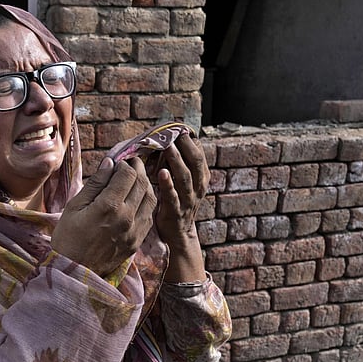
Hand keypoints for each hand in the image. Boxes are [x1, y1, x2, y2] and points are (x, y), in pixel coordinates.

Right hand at [51, 157, 156, 275]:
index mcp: (109, 206)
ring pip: (151, 198)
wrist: (74, 272)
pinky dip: (147, 202)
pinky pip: (150, 216)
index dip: (124, 164)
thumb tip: (109, 163)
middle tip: (131, 164)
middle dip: (138, 169)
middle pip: (142, 184)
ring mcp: (134, 231)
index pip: (128, 174)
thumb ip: (95, 184)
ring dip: (146, 184)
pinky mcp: (137, 241)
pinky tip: (138, 199)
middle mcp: (126, 217)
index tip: (118, 162)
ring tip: (136, 180)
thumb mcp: (74, 207)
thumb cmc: (68, 238)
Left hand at [154, 133, 208, 247]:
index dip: (190, 141)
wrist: (179, 233)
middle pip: (195, 163)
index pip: (199, 154)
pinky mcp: (175, 211)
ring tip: (168, 147)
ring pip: (185, 177)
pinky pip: (173, 197)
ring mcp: (188, 200)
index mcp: (201, 178)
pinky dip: (168, 184)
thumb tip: (173, 139)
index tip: (178, 128)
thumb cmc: (177, 201)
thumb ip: (182, 164)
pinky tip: (161, 173)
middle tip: (175, 133)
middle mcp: (198, 187)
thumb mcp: (185, 182)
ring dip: (176, 161)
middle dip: (186, 147)